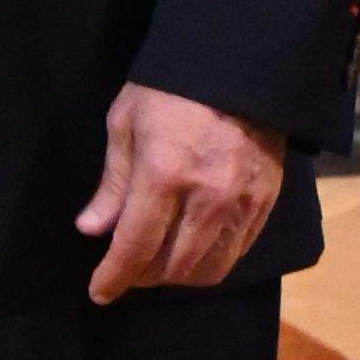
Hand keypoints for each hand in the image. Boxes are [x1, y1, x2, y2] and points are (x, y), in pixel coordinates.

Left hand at [77, 81, 286, 302]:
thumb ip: (113, 183)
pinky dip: (212, 261)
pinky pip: (238, 252)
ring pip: (210, 268)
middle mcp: (207, 198)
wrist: (239, 66)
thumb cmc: (169, 89)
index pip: (136, 247)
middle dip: (144, 278)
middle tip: (127, 271)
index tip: (99, 293)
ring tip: (159, 265)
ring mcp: (242, 203)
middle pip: (174, 266)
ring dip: (179, 276)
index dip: (115, 276)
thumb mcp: (126, 124)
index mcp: (164, 176)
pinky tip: (194, 250)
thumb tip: (92, 229)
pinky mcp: (266, 202)